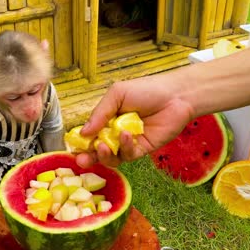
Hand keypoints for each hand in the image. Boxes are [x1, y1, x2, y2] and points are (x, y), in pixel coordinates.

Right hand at [76, 76, 193, 166]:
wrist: (176, 95)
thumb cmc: (146, 90)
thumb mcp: (117, 95)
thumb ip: (99, 113)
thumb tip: (82, 133)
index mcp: (106, 119)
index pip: (89, 134)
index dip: (80, 142)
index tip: (73, 147)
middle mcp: (115, 133)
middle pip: (97, 151)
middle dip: (88, 157)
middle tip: (82, 160)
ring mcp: (129, 143)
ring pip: (112, 157)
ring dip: (104, 155)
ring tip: (102, 146)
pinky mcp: (143, 149)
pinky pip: (129, 155)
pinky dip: (125, 147)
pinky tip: (126, 135)